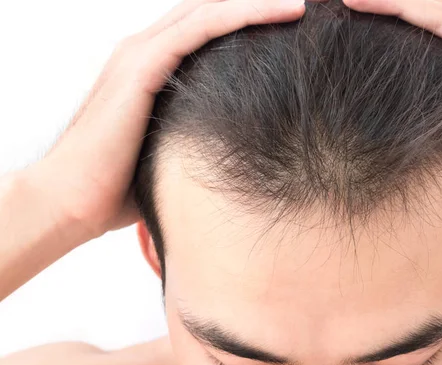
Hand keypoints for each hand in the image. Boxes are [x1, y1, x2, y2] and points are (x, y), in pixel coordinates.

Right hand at [28, 0, 305, 238]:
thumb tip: (236, 153)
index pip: (206, 28)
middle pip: (211, 10)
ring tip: (303, 5)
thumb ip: (195, 136)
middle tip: (305, 8)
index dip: (246, 19)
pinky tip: (286, 12)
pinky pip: (201, 27)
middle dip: (256, 5)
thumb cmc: (119, 186)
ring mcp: (140, 53)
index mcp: (152, 67)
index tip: (292, 25)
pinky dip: (244, 14)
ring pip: (210, 10)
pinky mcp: (140, 66)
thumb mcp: (169, 151)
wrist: (70, 202)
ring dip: (259, 2)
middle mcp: (146, 50)